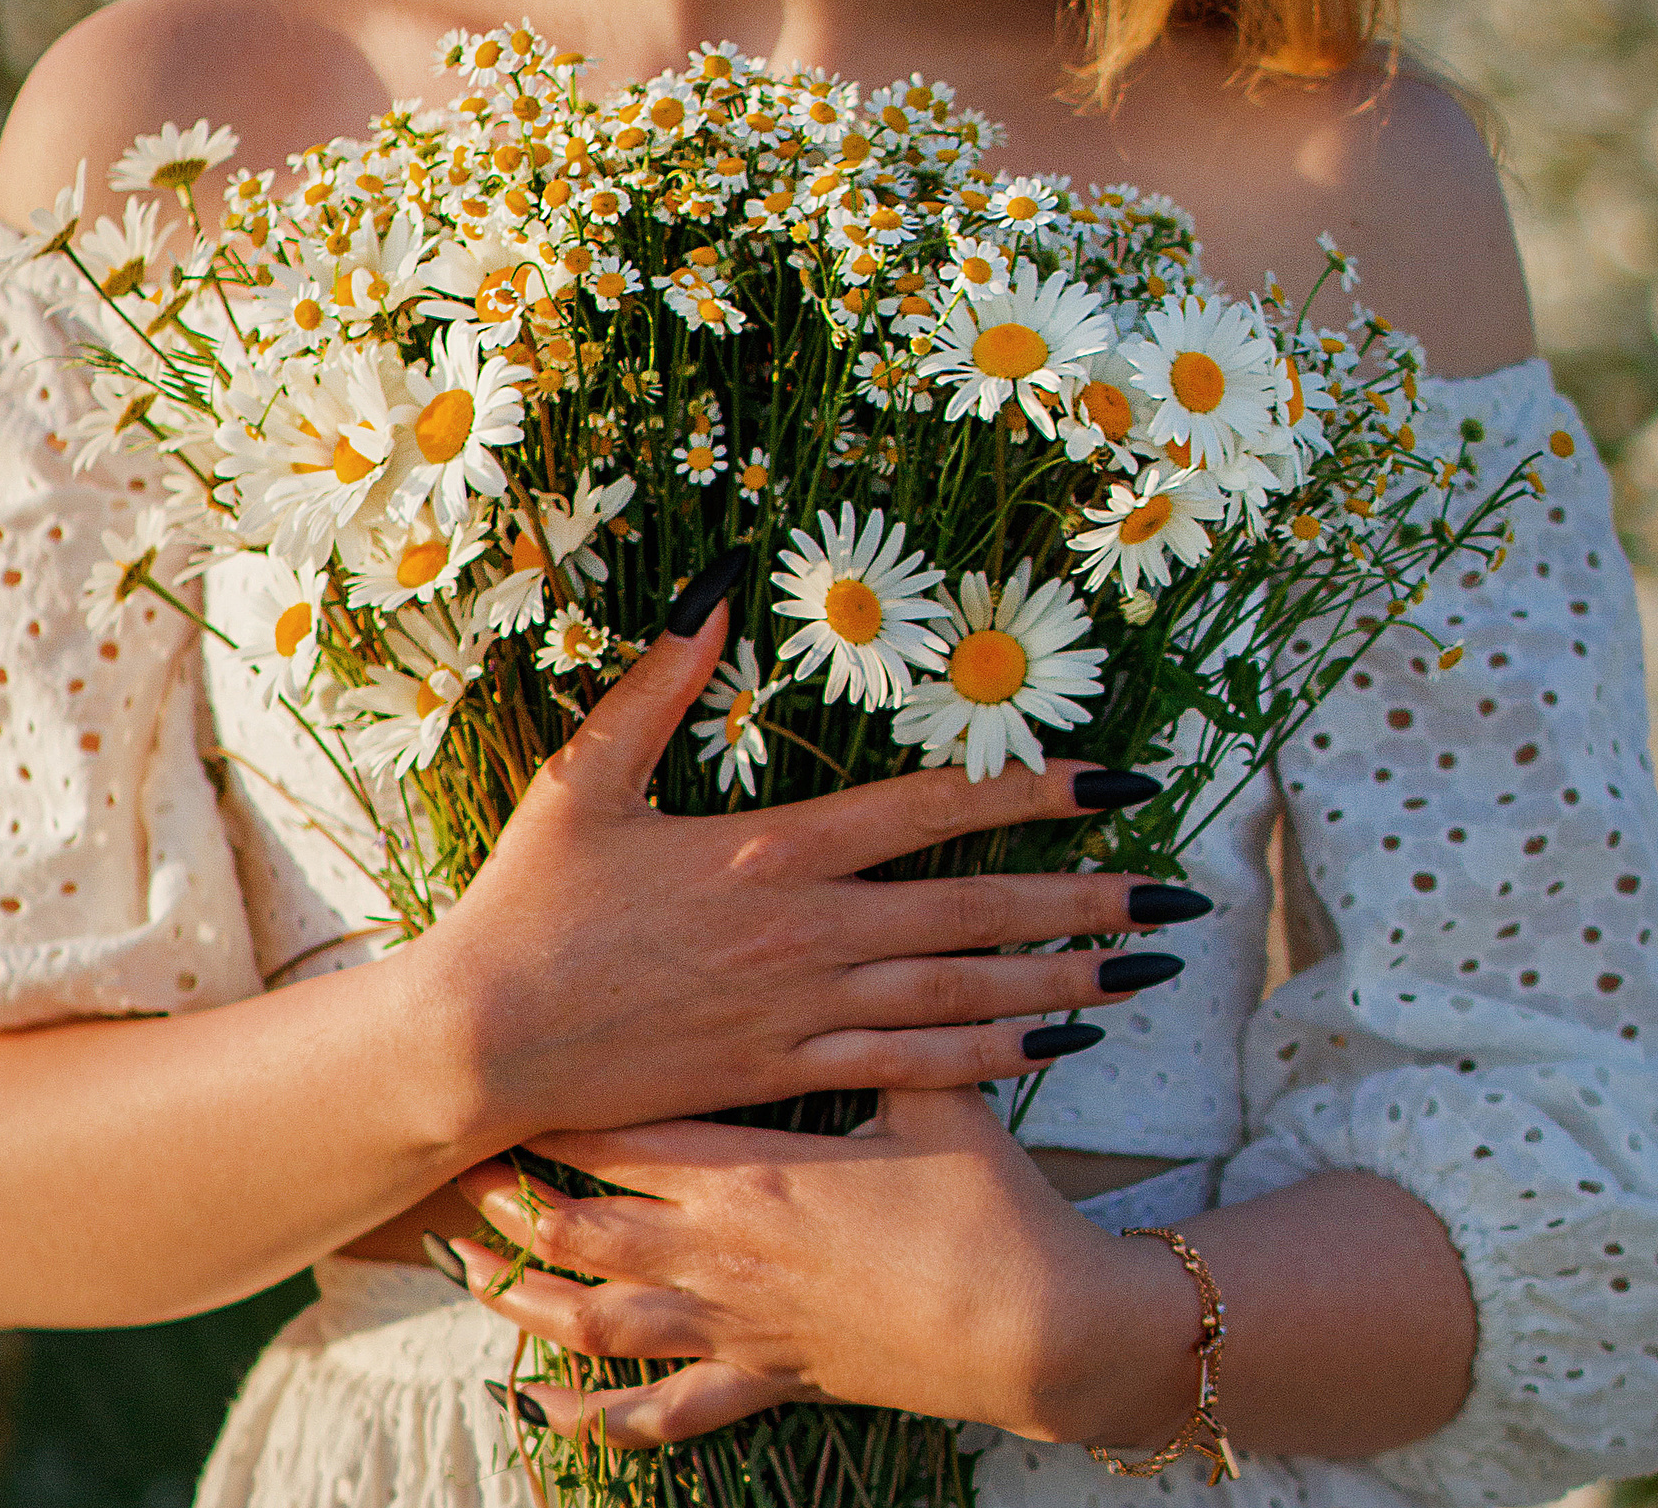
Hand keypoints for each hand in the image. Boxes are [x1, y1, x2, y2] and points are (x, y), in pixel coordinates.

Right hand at [406, 585, 1209, 1146]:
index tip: (1117, 784)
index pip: (934, 810)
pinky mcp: (787, 1075)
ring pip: (964, 996)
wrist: (479, 1041)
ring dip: (1064, 981)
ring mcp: (805, 1010)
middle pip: (978, 910)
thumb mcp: (586, 776)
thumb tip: (718, 580)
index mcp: (774, 848)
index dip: (1034, 794)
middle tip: (1178, 899)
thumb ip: (662, 678)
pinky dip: (993, 1058)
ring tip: (1146, 974)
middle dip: (1088, 900)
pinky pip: (914, 1068)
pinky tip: (1058, 1047)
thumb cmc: (528, 906)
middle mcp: (810, 929)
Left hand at [443, 1089, 1200, 1447]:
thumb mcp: (935, 1096)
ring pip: (595, 1320)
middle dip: (509, 1198)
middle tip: (457, 1166)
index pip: (617, 1133)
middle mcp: (720, 1254)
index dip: (549, 1106)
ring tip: (470, 1268)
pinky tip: (541, 1407)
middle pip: (577, 1225)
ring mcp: (735, 1325)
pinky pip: (661, 1411)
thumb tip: (886, 938)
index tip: (498, 1075)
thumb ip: (890, 1025)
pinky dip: (594, 1414)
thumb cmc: (988, 1207)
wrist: (1038, 1329)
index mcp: (750, 1173)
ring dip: (524, 1298)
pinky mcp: (766, 1378)